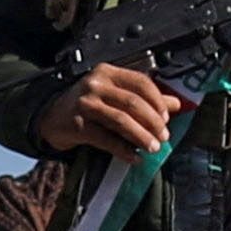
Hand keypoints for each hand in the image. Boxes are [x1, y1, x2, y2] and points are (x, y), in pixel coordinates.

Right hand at [31, 63, 183, 161]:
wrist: (52, 117)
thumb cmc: (89, 104)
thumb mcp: (114, 95)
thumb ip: (144, 98)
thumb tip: (178, 104)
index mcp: (108, 72)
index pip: (140, 82)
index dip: (158, 100)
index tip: (168, 117)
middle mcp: (95, 84)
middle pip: (133, 102)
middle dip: (152, 122)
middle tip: (164, 137)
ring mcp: (85, 103)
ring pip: (121, 121)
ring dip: (141, 136)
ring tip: (153, 148)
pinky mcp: (77, 124)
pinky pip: (106, 139)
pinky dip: (123, 150)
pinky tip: (134, 158)